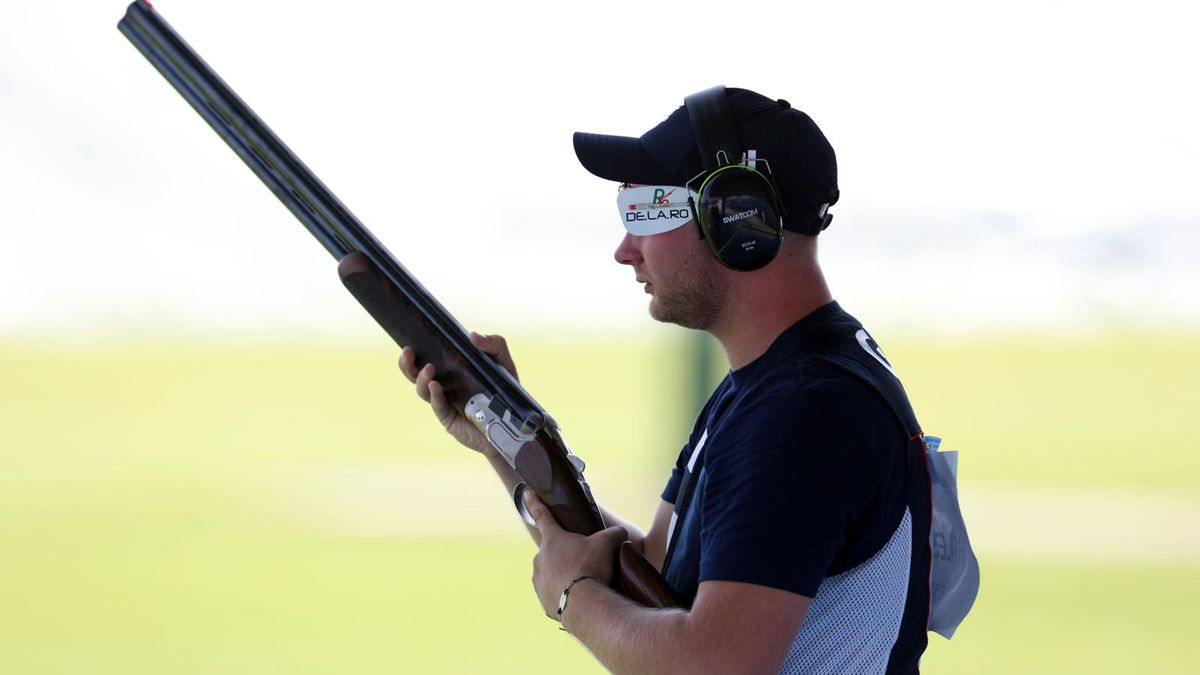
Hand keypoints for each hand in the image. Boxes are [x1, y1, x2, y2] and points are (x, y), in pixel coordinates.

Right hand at [397, 332, 518, 457]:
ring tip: (429, 368)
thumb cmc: (506, 389)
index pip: (425, 359)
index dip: (414, 352)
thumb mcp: (503, 361)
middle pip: (415, 375)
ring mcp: (445, 402)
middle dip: (407, 364)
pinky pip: (438, 407)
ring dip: (422, 379)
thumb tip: (471, 335)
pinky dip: (435, 396)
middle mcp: (443, 385)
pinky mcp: (450, 419)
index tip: (409, 340)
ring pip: (423, 391)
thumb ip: (494, 343)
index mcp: (450, 370)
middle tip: (407, 351)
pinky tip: (436, 386)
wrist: (514, 421)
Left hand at [524, 490, 627, 619]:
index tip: (525, 492)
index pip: (542, 515)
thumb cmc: (592, 568)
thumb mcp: (607, 544)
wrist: (584, 605)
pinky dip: (564, 593)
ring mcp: (539, 580)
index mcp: (552, 540)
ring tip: (583, 582)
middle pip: (552, 550)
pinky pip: (553, 593)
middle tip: (584, 562)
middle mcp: (540, 558)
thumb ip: (614, 533)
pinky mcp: (543, 600)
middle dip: (566, 554)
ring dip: (564, 575)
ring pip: (551, 572)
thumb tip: (621, 532)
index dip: (534, 503)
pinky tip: (578, 597)